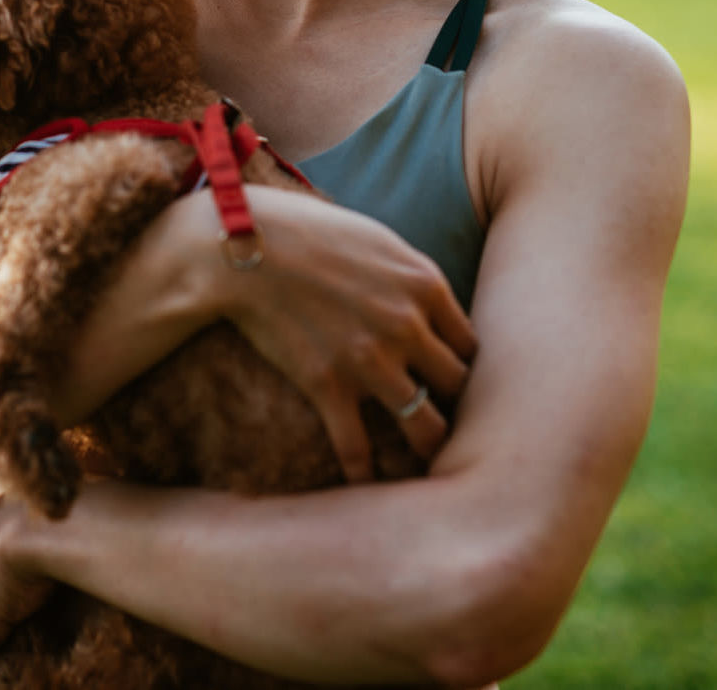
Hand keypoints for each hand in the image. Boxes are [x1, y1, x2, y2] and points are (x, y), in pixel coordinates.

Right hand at [224, 186, 477, 479]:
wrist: (245, 247)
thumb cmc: (309, 233)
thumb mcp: (377, 240)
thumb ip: (410, 275)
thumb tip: (426, 301)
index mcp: (424, 285)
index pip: (471, 344)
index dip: (463, 365)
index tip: (450, 380)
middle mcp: (408, 326)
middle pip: (459, 386)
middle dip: (456, 406)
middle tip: (451, 425)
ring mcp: (370, 360)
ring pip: (426, 426)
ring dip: (427, 446)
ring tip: (425, 463)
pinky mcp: (328, 386)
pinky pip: (358, 449)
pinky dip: (364, 472)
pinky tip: (366, 483)